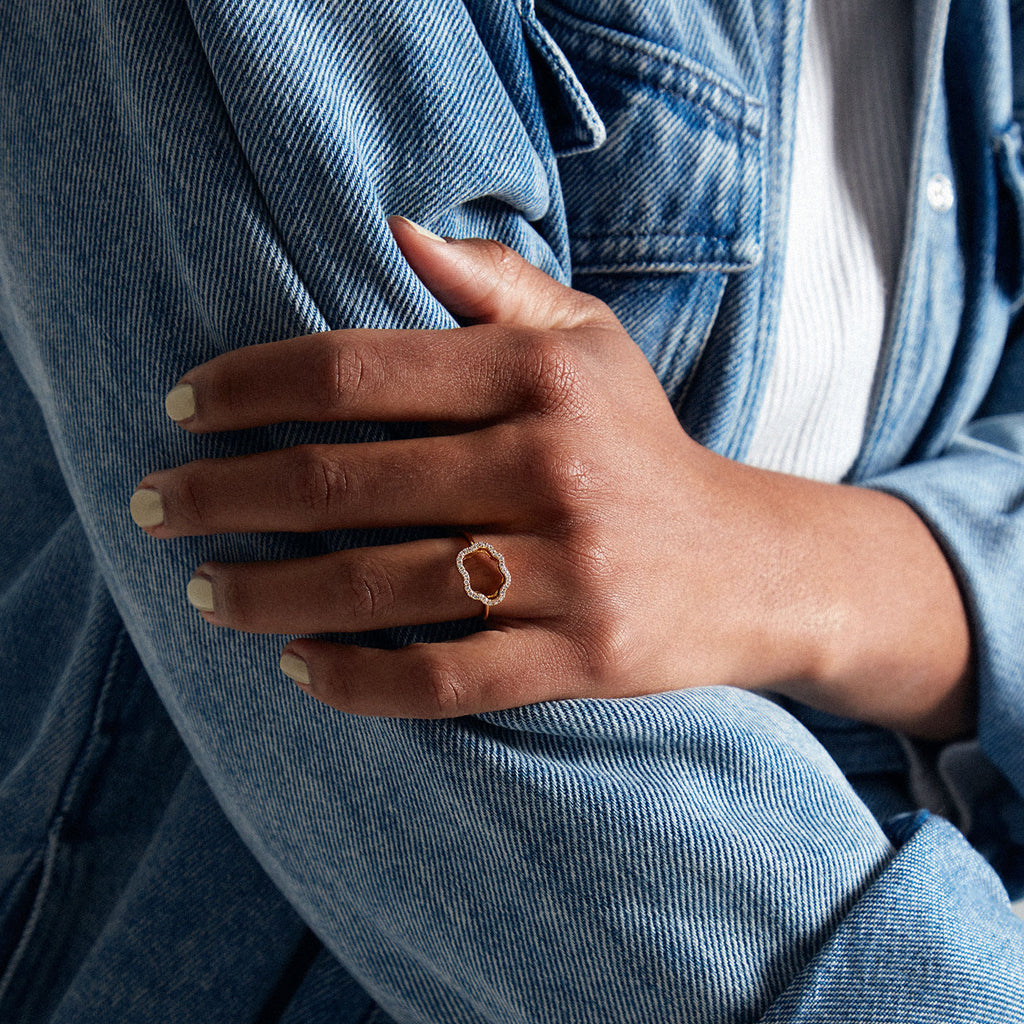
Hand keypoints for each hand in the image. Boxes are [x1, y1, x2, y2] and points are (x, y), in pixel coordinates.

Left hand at [132, 217, 972, 737]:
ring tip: (205, 593)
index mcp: (541, 376)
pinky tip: (300, 668)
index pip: (357, 369)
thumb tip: (396, 229)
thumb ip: (498, 285)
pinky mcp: (580, 657)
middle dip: (224, 495)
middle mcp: (552, 466)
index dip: (250, 385)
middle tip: (156, 506)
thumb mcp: (593, 343)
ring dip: (266, 595)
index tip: (183, 407)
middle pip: (342, 482)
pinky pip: (440, 679)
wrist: (750, 566)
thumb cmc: (644, 447)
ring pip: (377, 587)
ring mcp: (568, 569)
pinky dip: (355, 681)